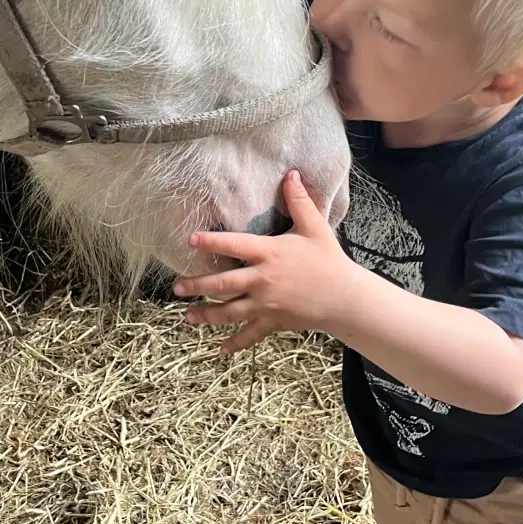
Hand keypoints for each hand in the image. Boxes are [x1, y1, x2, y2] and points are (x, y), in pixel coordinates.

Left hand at [174, 170, 356, 355]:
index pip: (234, 245)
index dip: (211, 242)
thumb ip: (299, 202)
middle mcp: (263, 279)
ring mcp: (266, 304)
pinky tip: (221, 350)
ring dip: (207, 315)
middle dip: (197, 286)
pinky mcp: (274, 322)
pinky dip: (236, 343)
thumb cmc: (328, 259)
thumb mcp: (315, 227)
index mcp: (269, 253)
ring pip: (230, 312)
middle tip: (176, 287)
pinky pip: (251, 334)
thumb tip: (292, 174)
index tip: (190, 240)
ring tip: (187, 317)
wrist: (345, 297)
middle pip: (223, 284)